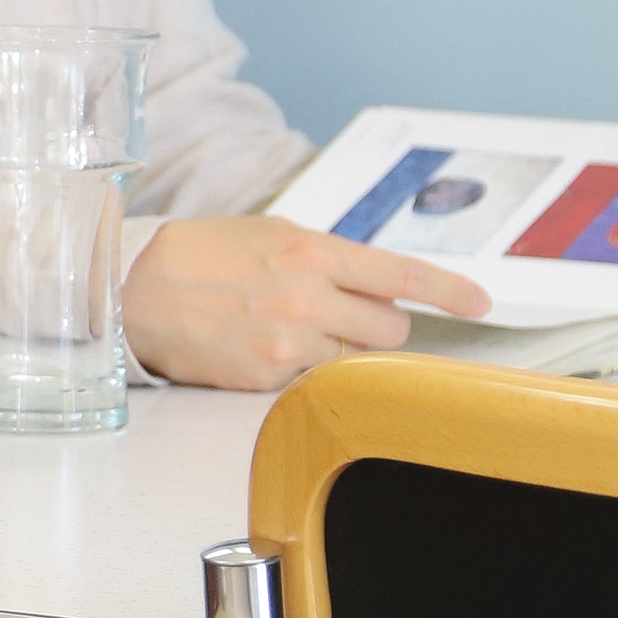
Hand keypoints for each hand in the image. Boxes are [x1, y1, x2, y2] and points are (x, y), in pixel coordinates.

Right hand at [124, 212, 489, 392]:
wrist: (136, 293)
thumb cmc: (202, 257)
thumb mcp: (271, 235)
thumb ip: (327, 259)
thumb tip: (373, 285)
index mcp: (313, 252)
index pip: (401, 273)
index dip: (450, 290)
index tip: (481, 303)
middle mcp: (308, 299)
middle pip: (391, 328)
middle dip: (380, 324)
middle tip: (346, 314)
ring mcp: (290, 345)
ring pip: (357, 361)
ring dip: (343, 350)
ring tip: (297, 330)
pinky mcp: (269, 381)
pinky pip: (315, 382)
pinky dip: (304, 370)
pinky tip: (268, 347)